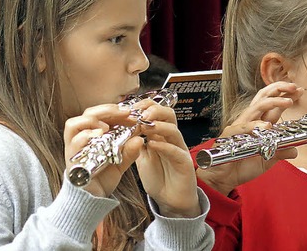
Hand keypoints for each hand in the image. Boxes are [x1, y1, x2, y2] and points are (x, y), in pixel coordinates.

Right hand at [64, 104, 143, 197]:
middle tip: (125, 113)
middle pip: (87, 114)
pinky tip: (100, 135)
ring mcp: (74, 149)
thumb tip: (140, 138)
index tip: (131, 113)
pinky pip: (73, 142)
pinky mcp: (72, 159)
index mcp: (92, 135)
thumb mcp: (121, 162)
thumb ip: (130, 151)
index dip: (115, 110)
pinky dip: (86, 135)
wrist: (93, 200)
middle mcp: (80, 138)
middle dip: (107, 110)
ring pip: (73, 124)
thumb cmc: (103, 178)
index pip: (100, 114)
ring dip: (93, 120)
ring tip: (108, 125)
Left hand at [133, 99, 200, 217]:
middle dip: (154, 110)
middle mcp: (171, 138)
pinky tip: (151, 145)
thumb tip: (122, 130)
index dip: (144, 106)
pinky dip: (163, 146)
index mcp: (160, 134)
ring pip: (173, 129)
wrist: (170, 200)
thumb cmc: (158, 177)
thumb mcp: (141, 157)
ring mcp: (179, 149)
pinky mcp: (184, 163)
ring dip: (158, 125)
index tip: (130, 109)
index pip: (156, 110)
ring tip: (144, 126)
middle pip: (169, 114)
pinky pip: (176, 150)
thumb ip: (134, 143)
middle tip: (139, 114)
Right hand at [196, 82, 301, 195]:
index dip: (285, 95)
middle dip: (279, 89)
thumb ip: (280, 152)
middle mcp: (249, 120)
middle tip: (295, 87)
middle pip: (263, 97)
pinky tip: (267, 126)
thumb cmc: (243, 165)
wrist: (225, 178)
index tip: (300, 90)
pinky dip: (255, 125)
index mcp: (258, 123)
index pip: (273, 104)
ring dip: (273, 102)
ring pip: (256, 108)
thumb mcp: (268, 159)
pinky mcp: (230, 135)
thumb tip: (295, 150)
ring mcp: (239, 126)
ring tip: (288, 102)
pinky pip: (243, 127)